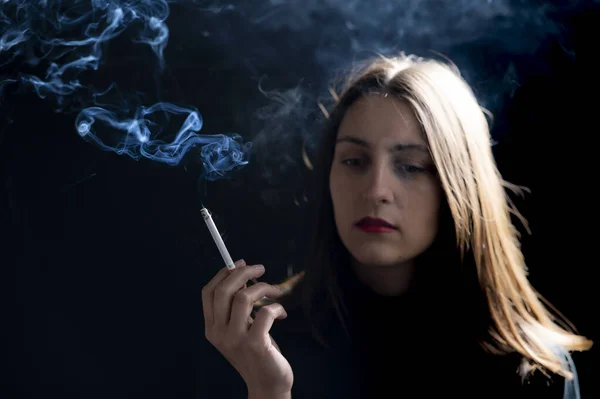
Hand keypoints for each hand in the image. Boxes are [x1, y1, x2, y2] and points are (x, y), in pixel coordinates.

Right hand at [202, 259, 293, 395]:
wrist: (267, 385)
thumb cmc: (256, 353)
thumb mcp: (239, 330)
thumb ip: (236, 308)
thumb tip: (242, 275)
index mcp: (212, 329)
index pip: (208, 292)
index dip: (223, 273)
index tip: (239, 264)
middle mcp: (219, 333)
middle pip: (224, 290)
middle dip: (243, 273)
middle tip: (260, 269)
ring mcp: (236, 339)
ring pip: (244, 297)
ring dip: (264, 288)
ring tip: (275, 292)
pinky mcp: (255, 344)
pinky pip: (266, 312)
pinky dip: (277, 307)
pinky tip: (281, 314)